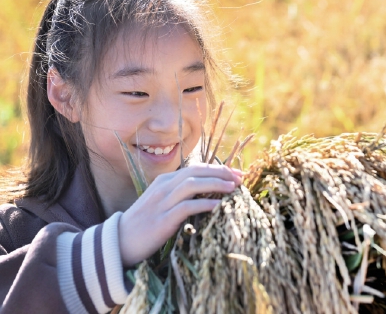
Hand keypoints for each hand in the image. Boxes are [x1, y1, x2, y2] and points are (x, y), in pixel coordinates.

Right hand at [118, 163, 241, 266]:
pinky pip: (187, 207)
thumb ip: (180, 194)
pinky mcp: (163, 220)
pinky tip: (218, 206)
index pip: (195, 168)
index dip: (217, 169)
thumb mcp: (162, 202)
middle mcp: (163, 187)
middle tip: (240, 178)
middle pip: (196, 172)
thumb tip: (207, 194)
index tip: (236, 173)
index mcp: (164, 180)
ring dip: (215, 185)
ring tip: (233, 188)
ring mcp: (162, 202)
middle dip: (221, 173)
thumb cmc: (144, 223)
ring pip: (192, 185)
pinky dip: (204, 204)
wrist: (120, 241)